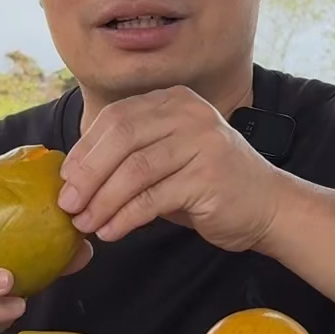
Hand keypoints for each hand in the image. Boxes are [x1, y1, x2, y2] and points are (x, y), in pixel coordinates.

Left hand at [57, 87, 283, 251]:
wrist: (268, 206)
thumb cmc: (209, 184)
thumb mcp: (168, 157)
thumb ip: (130, 155)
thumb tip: (74, 177)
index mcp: (173, 101)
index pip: (116, 118)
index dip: (85, 150)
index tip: (65, 180)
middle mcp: (189, 114)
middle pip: (121, 139)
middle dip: (88, 175)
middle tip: (68, 204)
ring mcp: (202, 143)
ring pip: (135, 170)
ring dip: (103, 201)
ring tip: (86, 224)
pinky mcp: (208, 177)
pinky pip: (153, 198)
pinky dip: (125, 217)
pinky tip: (111, 232)